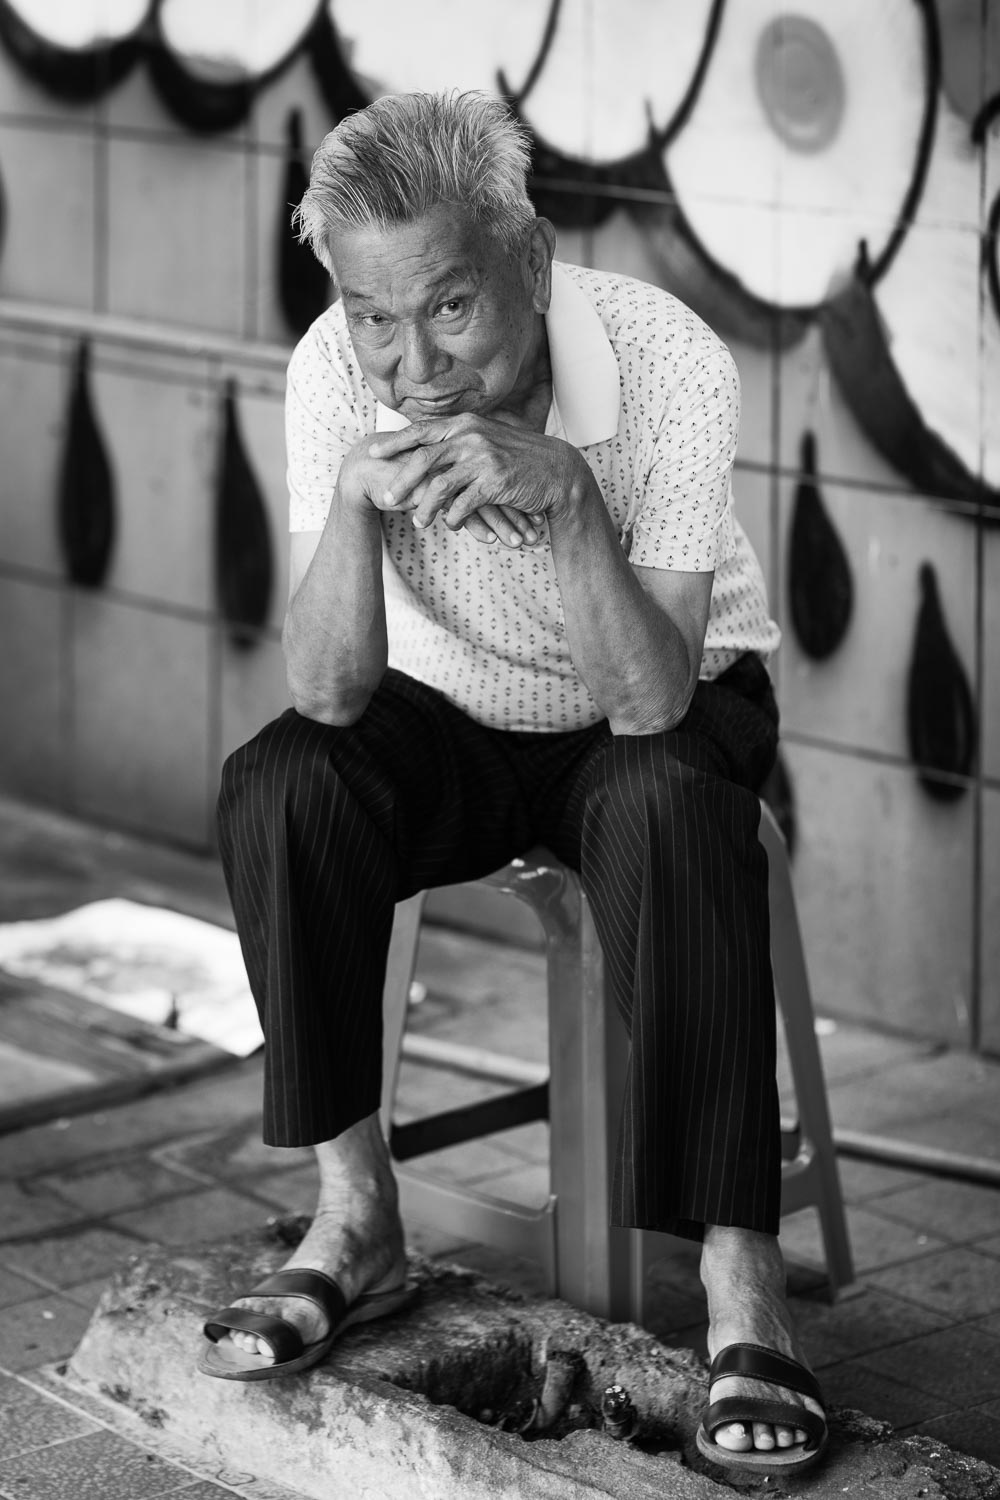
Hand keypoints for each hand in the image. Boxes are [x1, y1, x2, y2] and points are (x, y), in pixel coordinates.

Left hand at [367, 413, 584, 544]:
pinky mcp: (494, 483)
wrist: (556, 471)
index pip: (421, 431)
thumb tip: (430, 449)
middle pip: (422, 459)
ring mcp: (482, 459)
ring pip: (439, 486)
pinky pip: (462, 505)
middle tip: (386, 499)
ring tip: (418, 523)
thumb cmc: (518, 458)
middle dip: (400, 482)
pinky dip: (453, 518)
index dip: (394, 443)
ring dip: (425, 508)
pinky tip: (451, 525)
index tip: (373, 454)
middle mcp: (470, 437)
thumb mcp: (486, 440)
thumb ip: (459, 442)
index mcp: (464, 424)